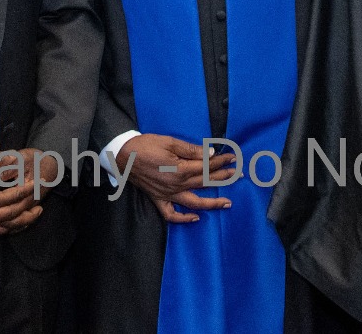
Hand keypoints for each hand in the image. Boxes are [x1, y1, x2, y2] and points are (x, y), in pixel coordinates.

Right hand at [0, 152, 41, 239]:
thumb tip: (14, 158)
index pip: (13, 198)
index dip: (26, 189)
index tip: (37, 182)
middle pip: (12, 220)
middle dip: (27, 215)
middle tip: (41, 209)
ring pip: (1, 228)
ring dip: (17, 223)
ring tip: (28, 218)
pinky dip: (2, 228)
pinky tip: (4, 224)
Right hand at [118, 134, 237, 224]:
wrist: (123, 156)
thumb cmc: (146, 145)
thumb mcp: (169, 142)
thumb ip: (191, 150)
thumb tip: (211, 153)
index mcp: (180, 169)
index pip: (206, 166)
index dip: (221, 162)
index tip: (233, 158)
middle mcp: (177, 185)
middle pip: (205, 182)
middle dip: (224, 178)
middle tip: (239, 175)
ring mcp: (168, 195)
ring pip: (194, 202)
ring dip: (212, 203)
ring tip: (227, 203)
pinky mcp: (158, 200)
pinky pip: (172, 215)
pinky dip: (184, 219)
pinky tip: (195, 218)